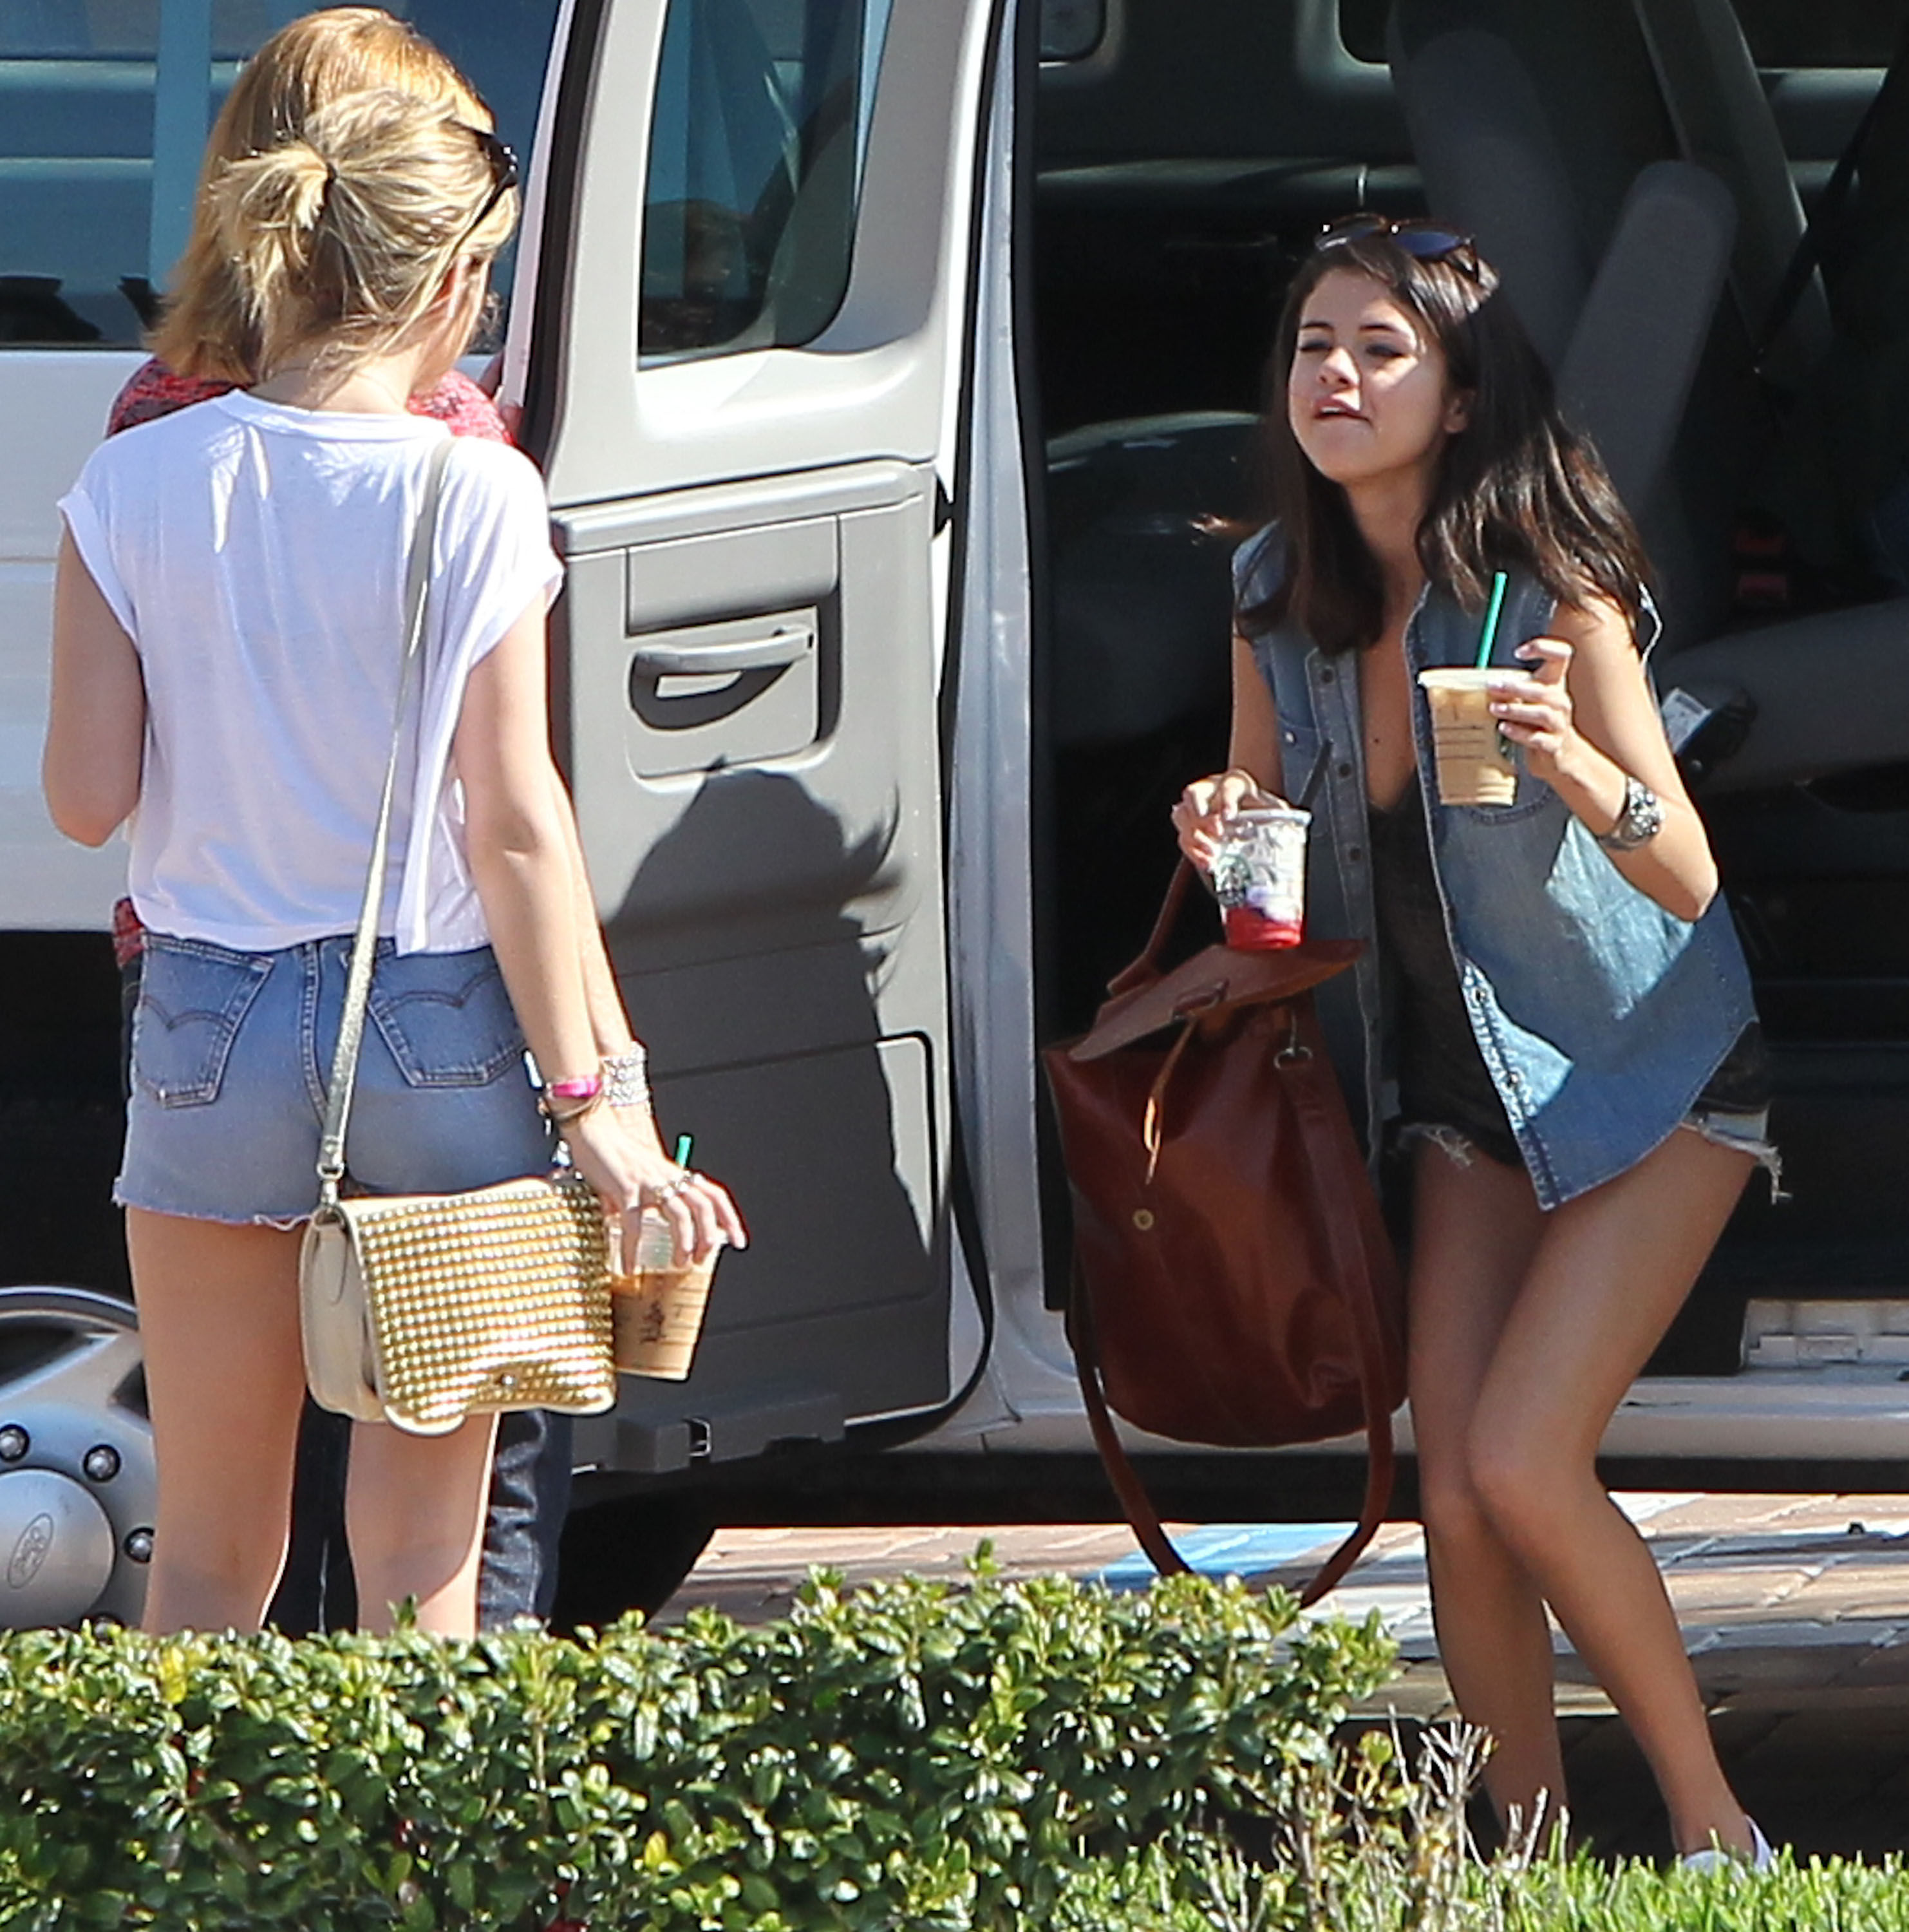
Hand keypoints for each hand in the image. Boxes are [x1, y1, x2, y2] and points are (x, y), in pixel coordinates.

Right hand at [561, 1107, 747, 1270]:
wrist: (594, 1131)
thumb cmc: (617, 1156)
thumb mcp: (645, 1177)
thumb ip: (653, 1200)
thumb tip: (647, 1232)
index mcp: (675, 1175)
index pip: (713, 1195)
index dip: (730, 1218)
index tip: (738, 1241)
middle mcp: (668, 1177)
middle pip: (703, 1206)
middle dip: (709, 1235)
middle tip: (702, 1259)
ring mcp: (648, 1181)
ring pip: (680, 1214)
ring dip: (684, 1242)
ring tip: (679, 1263)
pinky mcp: (625, 1187)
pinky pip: (633, 1223)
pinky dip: (632, 1249)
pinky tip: (629, 1266)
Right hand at [1171, 769, 1282, 867]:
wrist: (1251, 813)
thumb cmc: (1261, 810)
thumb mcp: (1273, 810)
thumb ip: (1279, 816)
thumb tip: (1293, 830)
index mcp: (1234, 782)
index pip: (1227, 786)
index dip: (1226, 800)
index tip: (1229, 816)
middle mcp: (1210, 790)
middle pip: (1194, 794)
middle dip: (1203, 815)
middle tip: (1217, 832)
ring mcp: (1196, 809)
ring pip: (1181, 815)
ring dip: (1194, 835)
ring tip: (1211, 851)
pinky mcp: (1189, 828)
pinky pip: (1183, 837)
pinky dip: (1192, 851)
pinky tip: (1206, 861)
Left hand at [1488, 637, 1578, 782]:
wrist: (1560, 755)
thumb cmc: (1538, 722)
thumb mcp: (1529, 700)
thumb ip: (1511, 689)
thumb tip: (1481, 683)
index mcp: (1555, 684)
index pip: (1561, 655)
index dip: (1544, 648)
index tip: (1519, 653)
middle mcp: (1560, 701)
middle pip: (1545, 689)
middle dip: (1517, 687)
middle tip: (1492, 687)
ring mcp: (1559, 724)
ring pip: (1542, 713)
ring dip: (1515, 710)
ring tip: (1494, 709)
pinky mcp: (1553, 745)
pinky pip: (1537, 738)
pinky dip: (1519, 733)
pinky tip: (1503, 728)